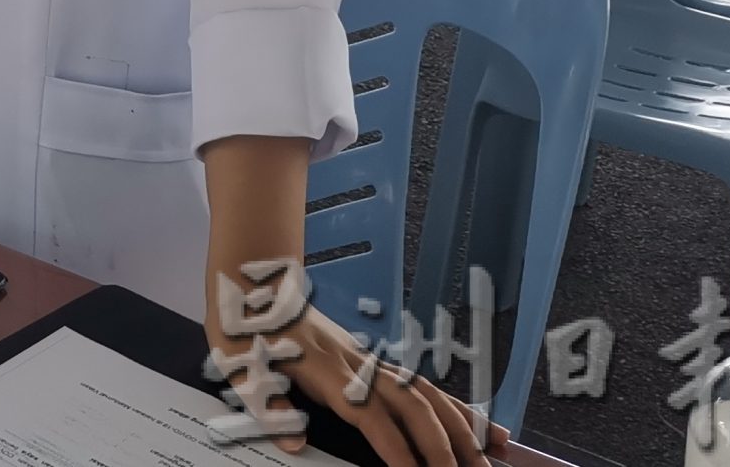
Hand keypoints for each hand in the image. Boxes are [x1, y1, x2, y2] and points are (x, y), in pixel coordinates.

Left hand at [214, 298, 503, 466]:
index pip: (369, 414)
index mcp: (322, 370)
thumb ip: (266, 403)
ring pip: (426, 392)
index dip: (395, 447)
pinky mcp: (372, 359)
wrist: (251, 280)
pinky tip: (483, 424)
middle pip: (411, 405)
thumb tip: (294, 443)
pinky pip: (421, 383)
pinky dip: (455, 405)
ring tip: (493, 459)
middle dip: (443, 446)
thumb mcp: (236, 364)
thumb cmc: (242, 327)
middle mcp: (355, 364)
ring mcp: (368, 359)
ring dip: (462, 426)